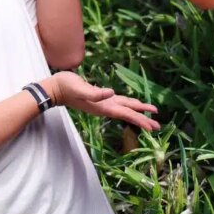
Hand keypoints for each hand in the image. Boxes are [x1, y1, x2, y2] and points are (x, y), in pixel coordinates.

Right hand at [43, 71, 160, 130]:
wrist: (55, 89)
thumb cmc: (66, 87)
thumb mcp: (80, 88)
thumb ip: (94, 93)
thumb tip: (111, 93)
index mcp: (104, 106)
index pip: (126, 114)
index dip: (140, 120)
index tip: (152, 127)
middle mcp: (105, 107)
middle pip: (129, 114)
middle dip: (144, 120)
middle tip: (158, 126)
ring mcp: (103, 104)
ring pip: (125, 109)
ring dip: (138, 113)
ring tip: (150, 116)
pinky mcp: (100, 98)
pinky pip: (119, 104)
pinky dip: (128, 105)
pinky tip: (131, 105)